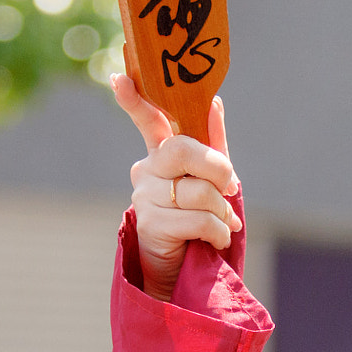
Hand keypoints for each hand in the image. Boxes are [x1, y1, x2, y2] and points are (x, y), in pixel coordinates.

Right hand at [111, 75, 241, 302]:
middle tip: (230, 187)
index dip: (134, 100)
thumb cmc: (200, 222)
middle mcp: (147, 169)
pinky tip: (216, 239)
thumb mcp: (211, 182)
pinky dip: (219, 232)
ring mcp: (145, 196)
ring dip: (223, 212)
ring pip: (198, 191)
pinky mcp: (150, 224)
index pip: (147, 119)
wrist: (184, 271)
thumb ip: (212, 145)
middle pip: (184, 150)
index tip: (120, 79)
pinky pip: (198, 220)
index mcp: (161, 154)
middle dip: (218, 169)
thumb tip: (214, 101)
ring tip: (224, 224)